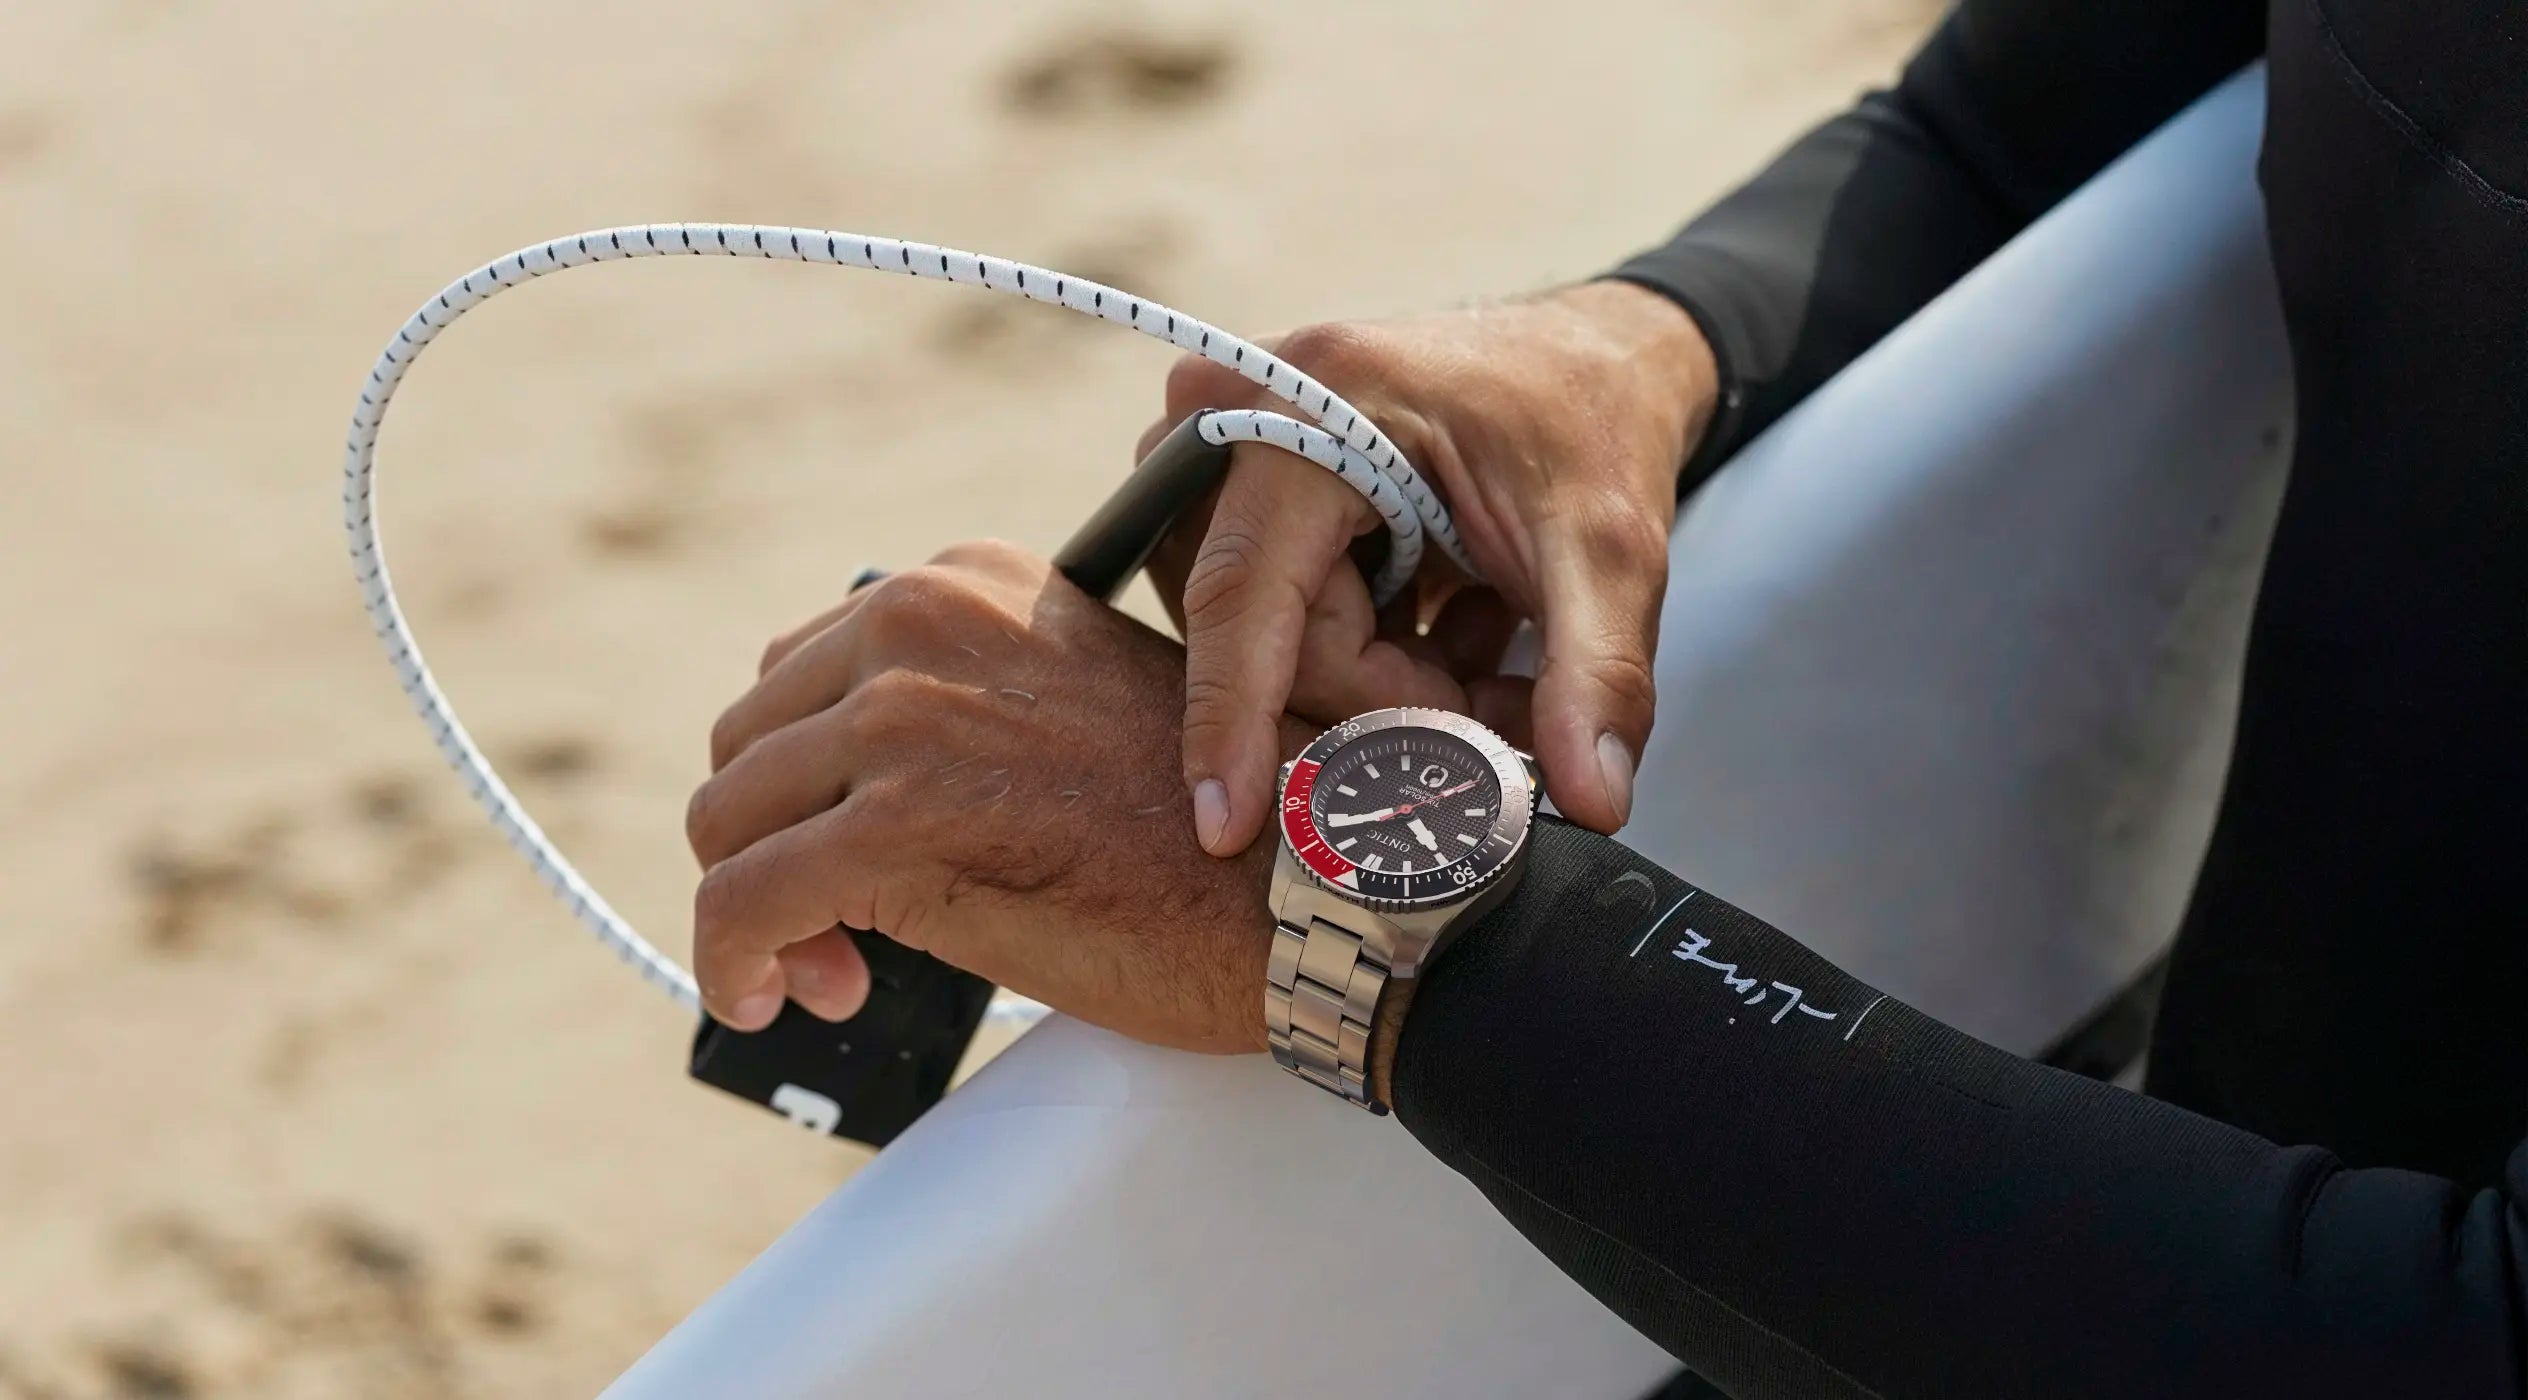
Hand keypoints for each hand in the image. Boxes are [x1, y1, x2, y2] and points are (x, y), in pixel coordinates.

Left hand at [684, 541, 1297, 1051]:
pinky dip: (730, 960)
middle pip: (748, 746)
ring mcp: (902, 720)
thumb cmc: (1216, 824)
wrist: (1303, 883)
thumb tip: (852, 791)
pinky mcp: (893, 827)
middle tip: (834, 933)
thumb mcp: (1074, 702)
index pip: (800, 674)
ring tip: (825, 972)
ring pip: (727, 821)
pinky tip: (767, 997)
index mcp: (966, 584)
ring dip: (755, 913)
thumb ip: (967, 708)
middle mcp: (921, 623)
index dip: (804, 781)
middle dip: (772, 846)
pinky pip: (740, 901)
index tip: (842, 851)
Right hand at [1141, 280, 1717, 853]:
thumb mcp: (1612, 548)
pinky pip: (1275, 617)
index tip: (1227, 825)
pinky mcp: (1249, 490)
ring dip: (1378, 675)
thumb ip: (1599, 673)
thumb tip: (1591, 799)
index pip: (1243, 591)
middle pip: (1266, 631)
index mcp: (1319, 403)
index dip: (1234, 717)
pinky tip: (1446, 614)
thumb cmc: (1592, 422)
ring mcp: (1236, 449)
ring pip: (1270, 637)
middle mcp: (1246, 413)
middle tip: (1495, 695)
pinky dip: (1368, 650)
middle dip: (1382, 696)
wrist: (1592, 359)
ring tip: (1478, 631)